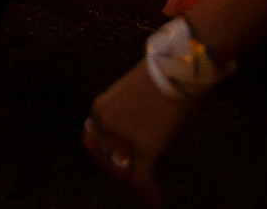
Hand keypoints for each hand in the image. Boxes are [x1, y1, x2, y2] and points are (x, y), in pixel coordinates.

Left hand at [84, 62, 190, 203]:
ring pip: (122, 171)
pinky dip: (147, 193)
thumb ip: (120, 115)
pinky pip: (141, 178)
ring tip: (144, 188)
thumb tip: (128, 136)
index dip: (100, 155)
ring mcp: (122, 136)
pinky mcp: (144, 147)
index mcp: (98, 109)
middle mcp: (104, 124)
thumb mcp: (126, 93)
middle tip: (126, 179)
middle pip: (102, 158)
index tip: (112, 163)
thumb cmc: (157, 78)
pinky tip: (156, 202)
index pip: (92, 140)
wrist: (174, 70)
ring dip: (131, 181)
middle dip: (113, 171)